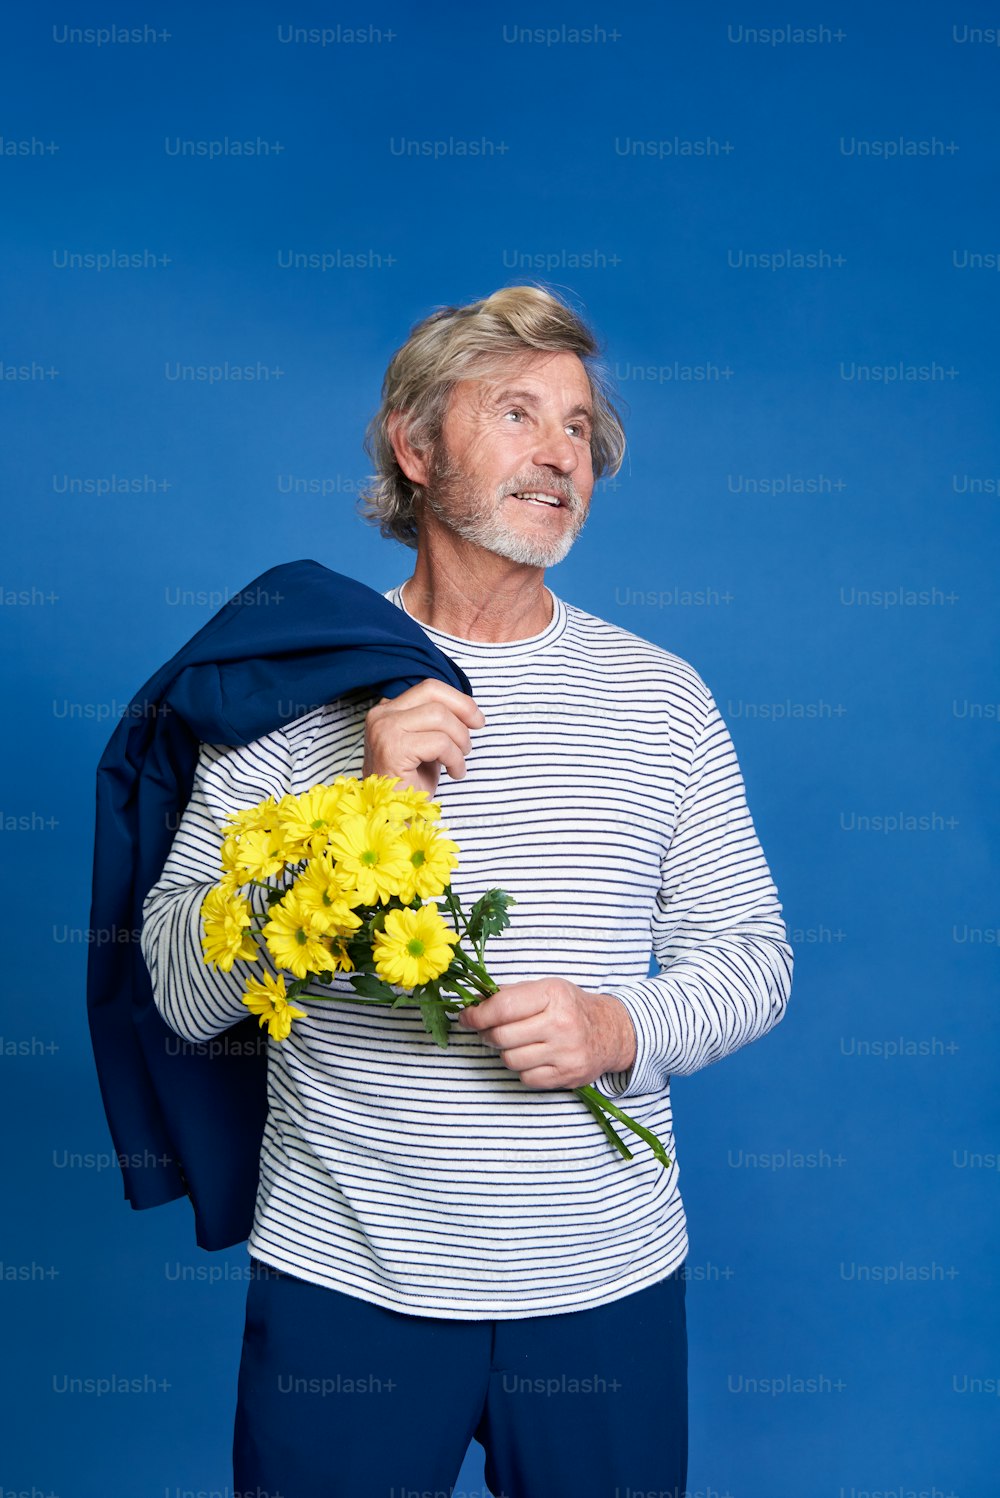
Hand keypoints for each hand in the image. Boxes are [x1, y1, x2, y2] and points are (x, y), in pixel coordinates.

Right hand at [362, 680, 486, 797]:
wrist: (392, 818)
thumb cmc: (411, 783)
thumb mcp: (425, 745)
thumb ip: (436, 723)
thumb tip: (467, 709)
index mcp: (387, 711)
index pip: (428, 688)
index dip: (458, 700)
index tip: (476, 719)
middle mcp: (381, 716)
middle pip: (433, 693)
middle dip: (463, 711)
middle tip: (473, 737)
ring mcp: (384, 731)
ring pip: (439, 716)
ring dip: (460, 740)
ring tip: (460, 761)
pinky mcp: (392, 750)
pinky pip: (439, 742)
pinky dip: (455, 759)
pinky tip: (454, 773)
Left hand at [456, 978, 636, 1089]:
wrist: (611, 1032)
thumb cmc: (571, 1008)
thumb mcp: (546, 988)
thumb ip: (510, 994)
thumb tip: (474, 1003)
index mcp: (552, 995)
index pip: (502, 1007)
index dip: (476, 1015)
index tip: (467, 1017)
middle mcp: (560, 1024)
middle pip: (502, 1036)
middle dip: (488, 1034)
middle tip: (490, 1030)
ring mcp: (565, 1053)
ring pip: (510, 1060)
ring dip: (506, 1052)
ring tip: (516, 1043)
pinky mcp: (567, 1076)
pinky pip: (526, 1078)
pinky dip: (523, 1069)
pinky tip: (533, 1057)